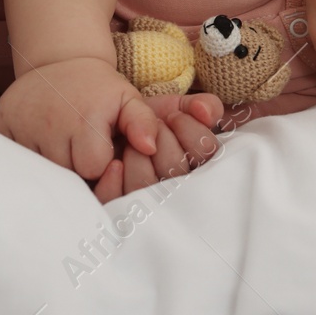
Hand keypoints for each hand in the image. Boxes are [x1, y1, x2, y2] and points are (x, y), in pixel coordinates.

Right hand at [0, 57, 170, 185]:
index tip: (100, 144)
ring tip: (62, 139)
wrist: (58, 58)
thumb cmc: (97, 88)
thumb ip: (144, 123)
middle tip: (79, 141)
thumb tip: (150, 149)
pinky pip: (19, 158)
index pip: (93, 169)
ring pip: (43, 169)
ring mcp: (24, 125)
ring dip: (54, 161)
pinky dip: (31, 152)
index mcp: (85, 119)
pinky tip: (42, 136)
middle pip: (67, 173)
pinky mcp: (4, 125)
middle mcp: (51, 124)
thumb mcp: (128, 98)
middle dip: (76, 164)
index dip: (99, 161)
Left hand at [91, 93, 224, 203]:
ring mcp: (147, 203)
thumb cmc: (149, 122)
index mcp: (197, 167)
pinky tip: (115, 165)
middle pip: (176, 169)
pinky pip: (117, 201)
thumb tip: (207, 113)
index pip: (207, 154)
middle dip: (162, 138)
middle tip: (153, 126)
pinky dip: (114, 182)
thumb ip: (203, 106)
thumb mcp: (178, 108)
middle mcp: (176, 189)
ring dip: (137, 155)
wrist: (108, 125)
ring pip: (146, 185)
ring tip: (131, 141)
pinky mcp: (119, 207)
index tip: (174, 117)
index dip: (192, 132)